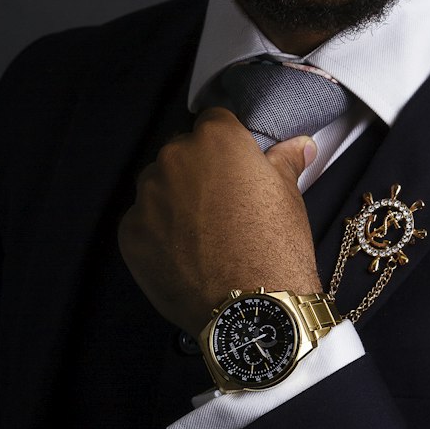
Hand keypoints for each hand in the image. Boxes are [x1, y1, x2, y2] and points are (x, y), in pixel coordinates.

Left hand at [118, 107, 320, 336]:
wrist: (251, 307)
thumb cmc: (276, 245)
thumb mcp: (289, 195)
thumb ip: (285, 160)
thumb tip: (300, 144)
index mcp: (215, 138)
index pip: (215, 121)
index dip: (227, 145)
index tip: (236, 167)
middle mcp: (174, 157)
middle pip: (181, 153)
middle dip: (197, 171)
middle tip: (221, 204)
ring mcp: (147, 196)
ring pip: (158, 187)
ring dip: (173, 200)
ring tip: (200, 233)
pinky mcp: (129, 233)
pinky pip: (142, 223)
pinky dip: (157, 234)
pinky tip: (183, 255)